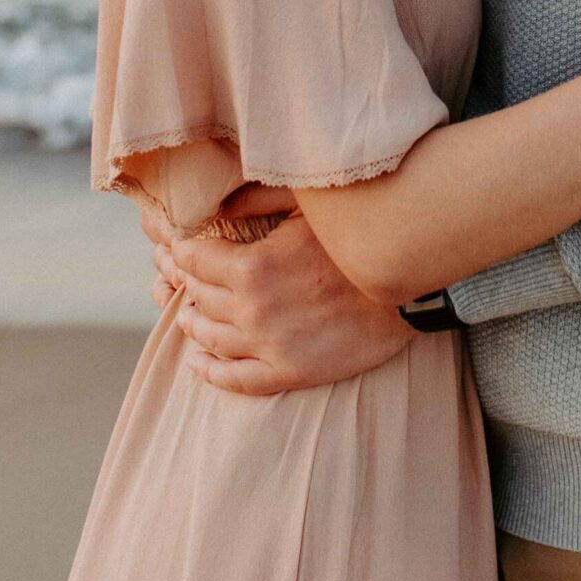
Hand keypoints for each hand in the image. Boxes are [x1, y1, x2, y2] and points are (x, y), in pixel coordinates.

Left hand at [154, 213, 415, 393]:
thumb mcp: (309, 207)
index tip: (172, 246)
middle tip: (172, 278)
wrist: (408, 291)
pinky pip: (237, 380)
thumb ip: (259, 200)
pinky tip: (200, 363)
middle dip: (180, 284)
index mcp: (252, 268)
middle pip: (198, 298)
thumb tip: (220, 203)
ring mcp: (270, 347)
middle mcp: (252, 311)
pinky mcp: (291, 373)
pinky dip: (212, 373)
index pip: (193, 260)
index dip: (178, 251)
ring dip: (192, 324)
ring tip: (186, 314)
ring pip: (211, 339)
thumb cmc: (359, 241)